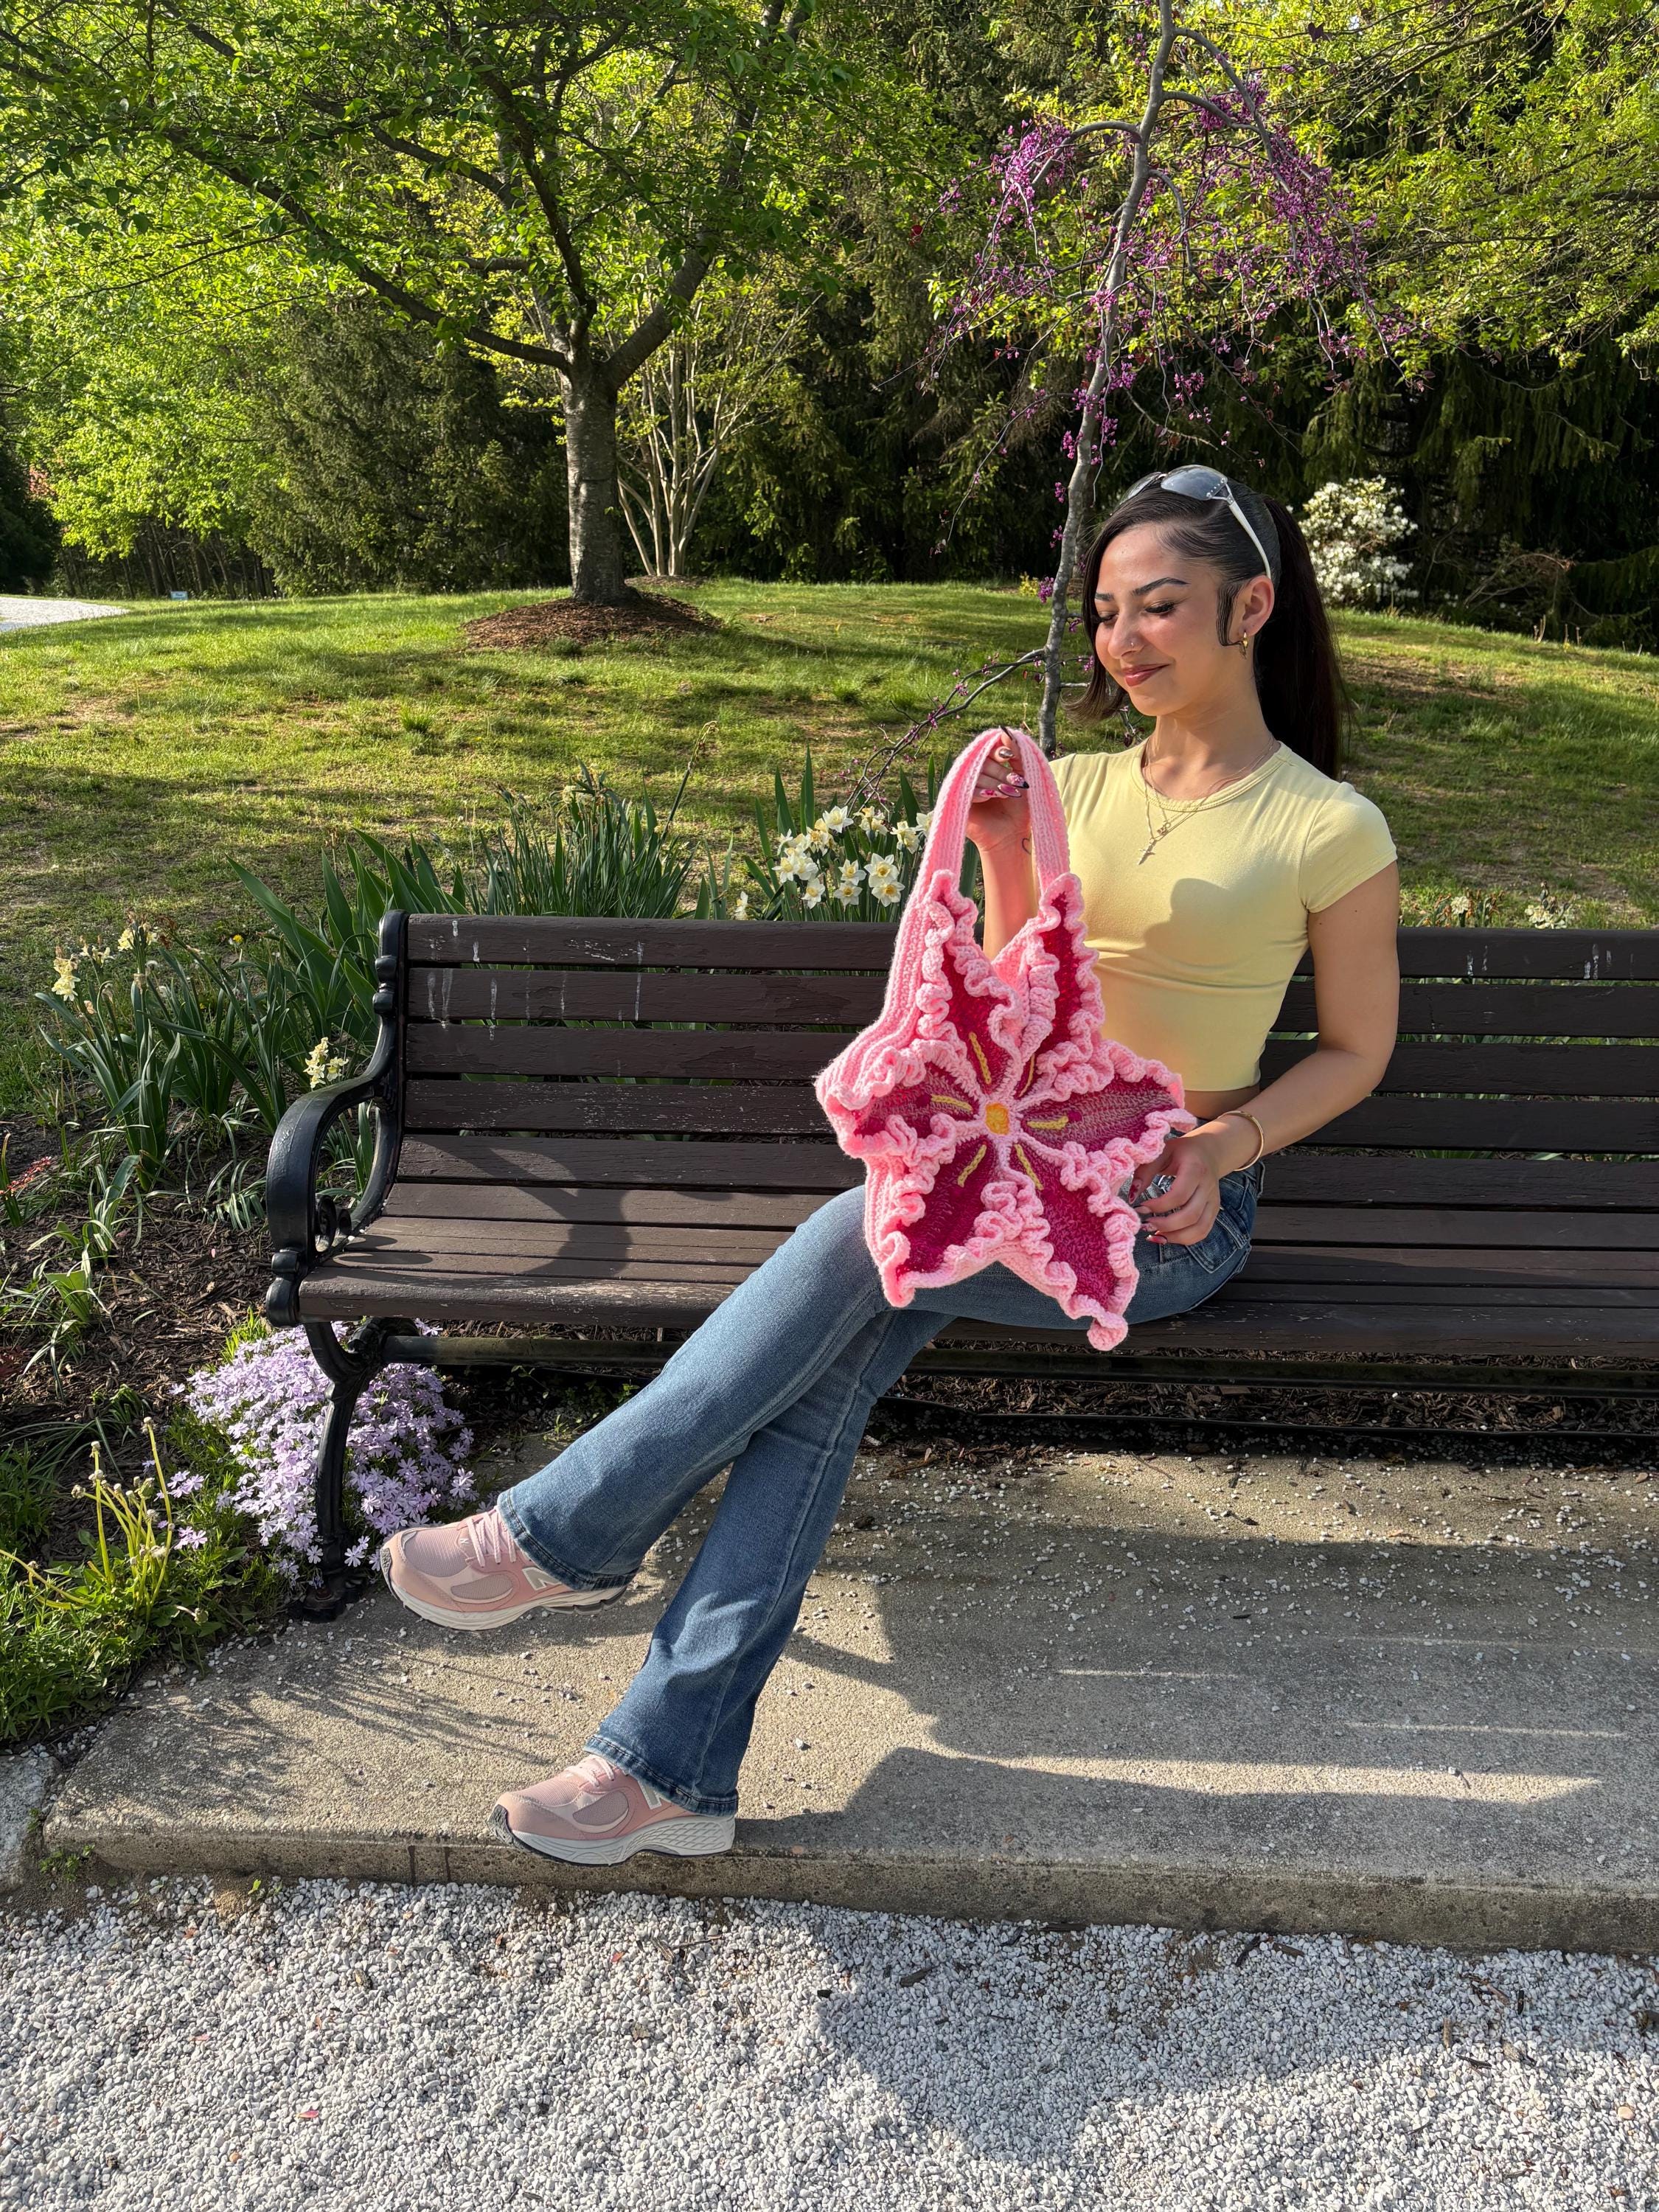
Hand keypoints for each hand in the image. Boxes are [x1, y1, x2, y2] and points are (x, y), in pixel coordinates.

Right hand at [963, 728, 1031, 852]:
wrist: (1013, 835)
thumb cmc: (1020, 809)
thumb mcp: (1024, 777)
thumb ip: (1017, 755)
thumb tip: (1006, 732)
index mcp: (989, 767)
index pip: (989, 749)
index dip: (999, 750)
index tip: (1011, 757)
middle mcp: (975, 774)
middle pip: (982, 761)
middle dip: (1000, 771)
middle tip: (1015, 784)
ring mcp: (965, 788)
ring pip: (975, 774)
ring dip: (994, 782)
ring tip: (1008, 794)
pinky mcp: (958, 803)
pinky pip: (966, 789)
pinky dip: (981, 792)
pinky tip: (991, 797)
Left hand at [1128, 1134, 1221, 1246]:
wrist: (1208, 1151)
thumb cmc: (1180, 1152)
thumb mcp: (1161, 1152)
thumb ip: (1145, 1171)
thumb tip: (1132, 1195)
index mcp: (1195, 1169)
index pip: (1179, 1195)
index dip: (1158, 1206)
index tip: (1139, 1207)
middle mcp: (1208, 1187)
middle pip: (1190, 1216)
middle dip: (1165, 1225)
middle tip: (1144, 1225)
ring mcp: (1213, 1200)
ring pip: (1199, 1229)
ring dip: (1175, 1237)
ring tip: (1154, 1235)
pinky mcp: (1213, 1210)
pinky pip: (1203, 1231)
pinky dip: (1184, 1239)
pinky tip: (1166, 1236)